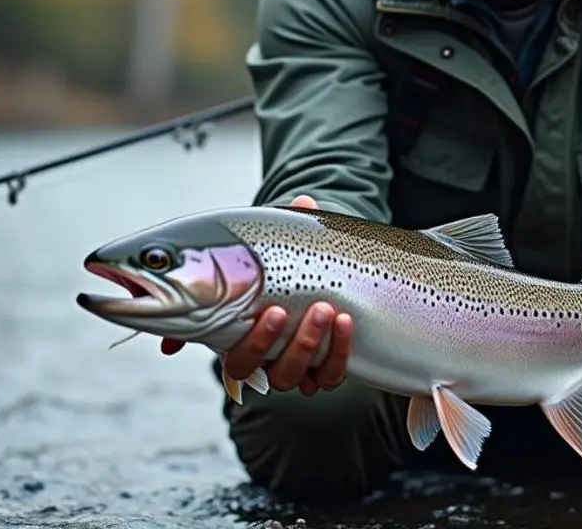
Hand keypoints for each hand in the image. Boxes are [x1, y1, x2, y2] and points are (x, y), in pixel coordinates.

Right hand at [160, 195, 353, 396]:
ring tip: (327, 310)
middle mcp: (266, 360)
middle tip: (301, 309)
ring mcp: (295, 368)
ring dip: (311, 345)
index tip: (275, 309)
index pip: (235, 361)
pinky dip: (339, 352)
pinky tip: (345, 323)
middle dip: (282, 342)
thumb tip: (304, 204)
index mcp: (242, 336)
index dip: (253, 343)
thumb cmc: (295, 265)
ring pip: (293, 376)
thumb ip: (291, 227)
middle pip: (264, 371)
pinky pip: (329, 376)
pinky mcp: (323, 371)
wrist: (328, 280)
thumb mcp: (288, 248)